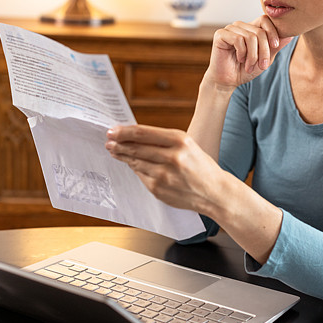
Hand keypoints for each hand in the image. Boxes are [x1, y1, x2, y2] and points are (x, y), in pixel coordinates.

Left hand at [105, 124, 223, 212]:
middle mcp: (172, 157)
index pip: (143, 133)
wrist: (214, 192)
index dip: (123, 132)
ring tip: (115, 151)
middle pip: (136, 148)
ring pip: (135, 162)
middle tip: (108, 141)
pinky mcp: (159, 189)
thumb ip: (163, 140)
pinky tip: (132, 164)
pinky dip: (135, 169)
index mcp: (180, 140)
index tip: (112, 131)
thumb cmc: (200, 166)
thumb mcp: (187, 145)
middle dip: (118, 144)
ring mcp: (164, 175)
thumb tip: (134, 136)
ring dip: (123, 156)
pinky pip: (141, 176)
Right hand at [204, 15, 293, 90]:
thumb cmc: (246, 69)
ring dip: (252, 56)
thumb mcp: (265, 58)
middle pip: (259, 31)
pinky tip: (239, 59)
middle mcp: (241, 26)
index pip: (265, 19)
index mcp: (251, 28)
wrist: (229, 81)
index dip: (272, 31)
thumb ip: (276, 46)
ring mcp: (230, 29)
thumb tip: (290, 35)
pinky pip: (238, 39)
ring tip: (249, 66)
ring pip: (250, 37)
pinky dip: (242, 53)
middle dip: (264, 51)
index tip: (276, 46)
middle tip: (262, 65)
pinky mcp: (221, 34)